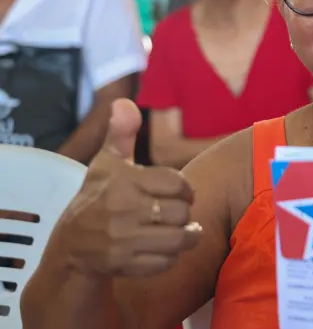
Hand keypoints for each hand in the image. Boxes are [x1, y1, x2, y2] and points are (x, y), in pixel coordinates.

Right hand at [56, 99, 201, 276]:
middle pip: (182, 213)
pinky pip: (166, 262)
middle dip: (185, 214)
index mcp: (123, 181)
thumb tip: (124, 103)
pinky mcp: (123, 264)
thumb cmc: (97, 197)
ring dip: (187, 236)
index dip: (185, 189)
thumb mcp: (106, 163)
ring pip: (179, 239)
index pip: (178, 184)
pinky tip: (164, 249)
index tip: (180, 193)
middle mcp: (122, 210)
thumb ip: (121, 134)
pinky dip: (171, 257)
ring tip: (185, 232)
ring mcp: (122, 240)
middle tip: (178, 214)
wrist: (70, 244)